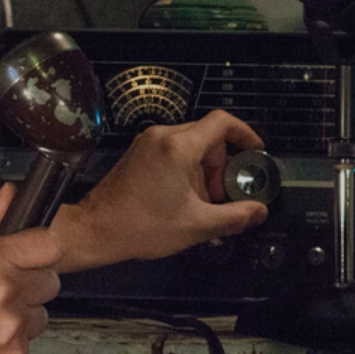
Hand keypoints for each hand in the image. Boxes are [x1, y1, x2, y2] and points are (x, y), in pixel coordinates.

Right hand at [0, 184, 62, 353]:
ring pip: (41, 314)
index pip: (51, 244)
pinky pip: (28, 343)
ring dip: (22, 314)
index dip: (41, 248)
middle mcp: (6, 294)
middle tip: (0, 289)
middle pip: (51, 280)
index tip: (31, 254)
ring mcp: (12, 329)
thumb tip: (8, 195)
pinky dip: (11, 342)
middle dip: (30, 282)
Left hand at [55, 109, 269, 270]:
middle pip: (208, 136)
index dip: (245, 133)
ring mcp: (148, 142)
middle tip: (221, 196)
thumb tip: (260, 211)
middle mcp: (163, 136)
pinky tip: (183, 199)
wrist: (95, 231)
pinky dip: (186, 170)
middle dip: (221, 165)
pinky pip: (173, 151)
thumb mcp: (196, 225)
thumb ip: (234, 216)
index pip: (222, 122)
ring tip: (201, 203)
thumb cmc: (144, 227)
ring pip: (191, 145)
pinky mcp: (138, 153)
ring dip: (204, 170)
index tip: (256, 152)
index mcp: (179, 146)